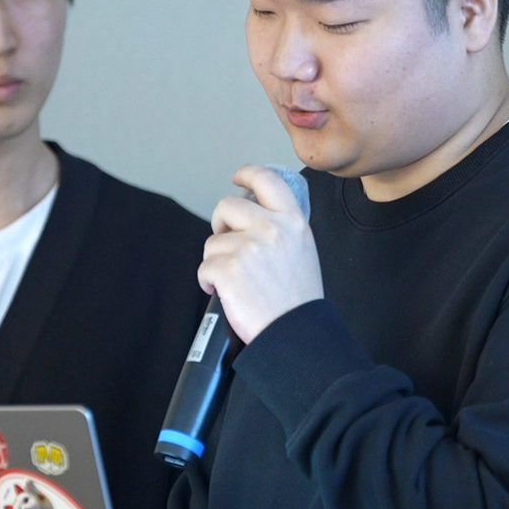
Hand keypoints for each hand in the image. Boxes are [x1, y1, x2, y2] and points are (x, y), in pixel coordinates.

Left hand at [198, 164, 323, 343]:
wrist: (296, 334)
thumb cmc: (297, 300)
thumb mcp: (303, 250)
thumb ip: (281, 228)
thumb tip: (251, 217)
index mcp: (293, 221)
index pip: (268, 180)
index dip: (248, 174)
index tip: (237, 177)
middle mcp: (272, 228)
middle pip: (227, 206)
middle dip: (220, 224)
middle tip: (226, 244)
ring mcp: (249, 248)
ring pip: (212, 242)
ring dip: (216, 261)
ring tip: (234, 280)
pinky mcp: (229, 269)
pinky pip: (205, 267)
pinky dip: (208, 282)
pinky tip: (224, 292)